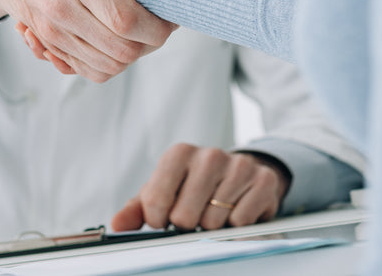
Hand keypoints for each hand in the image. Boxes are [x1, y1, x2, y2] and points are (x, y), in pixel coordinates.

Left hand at [111, 143, 288, 231]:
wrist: (240, 173)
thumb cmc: (194, 184)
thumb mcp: (163, 191)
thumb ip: (137, 208)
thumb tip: (118, 226)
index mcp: (179, 154)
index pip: (155, 201)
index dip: (158, 220)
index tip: (165, 218)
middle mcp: (209, 155)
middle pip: (184, 216)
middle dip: (187, 224)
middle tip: (194, 214)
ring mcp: (238, 166)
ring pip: (213, 222)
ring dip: (212, 225)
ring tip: (215, 210)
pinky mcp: (263, 181)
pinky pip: (241, 222)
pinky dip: (236, 225)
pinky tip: (235, 210)